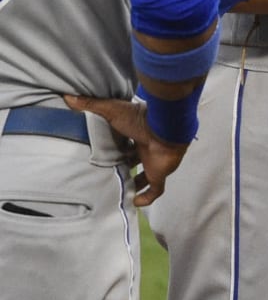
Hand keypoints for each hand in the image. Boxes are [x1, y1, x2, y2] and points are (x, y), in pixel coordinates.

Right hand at [62, 93, 187, 207]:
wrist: (166, 127)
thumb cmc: (141, 118)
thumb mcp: (113, 110)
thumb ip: (92, 104)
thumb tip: (69, 96)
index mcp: (139, 133)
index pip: (128, 143)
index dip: (119, 150)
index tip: (105, 156)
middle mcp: (147, 148)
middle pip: (136, 160)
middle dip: (125, 168)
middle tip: (109, 176)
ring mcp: (155, 162)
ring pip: (146, 176)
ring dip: (135, 184)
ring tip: (118, 191)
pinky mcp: (160, 174)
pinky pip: (155, 190)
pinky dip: (146, 198)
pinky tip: (133, 202)